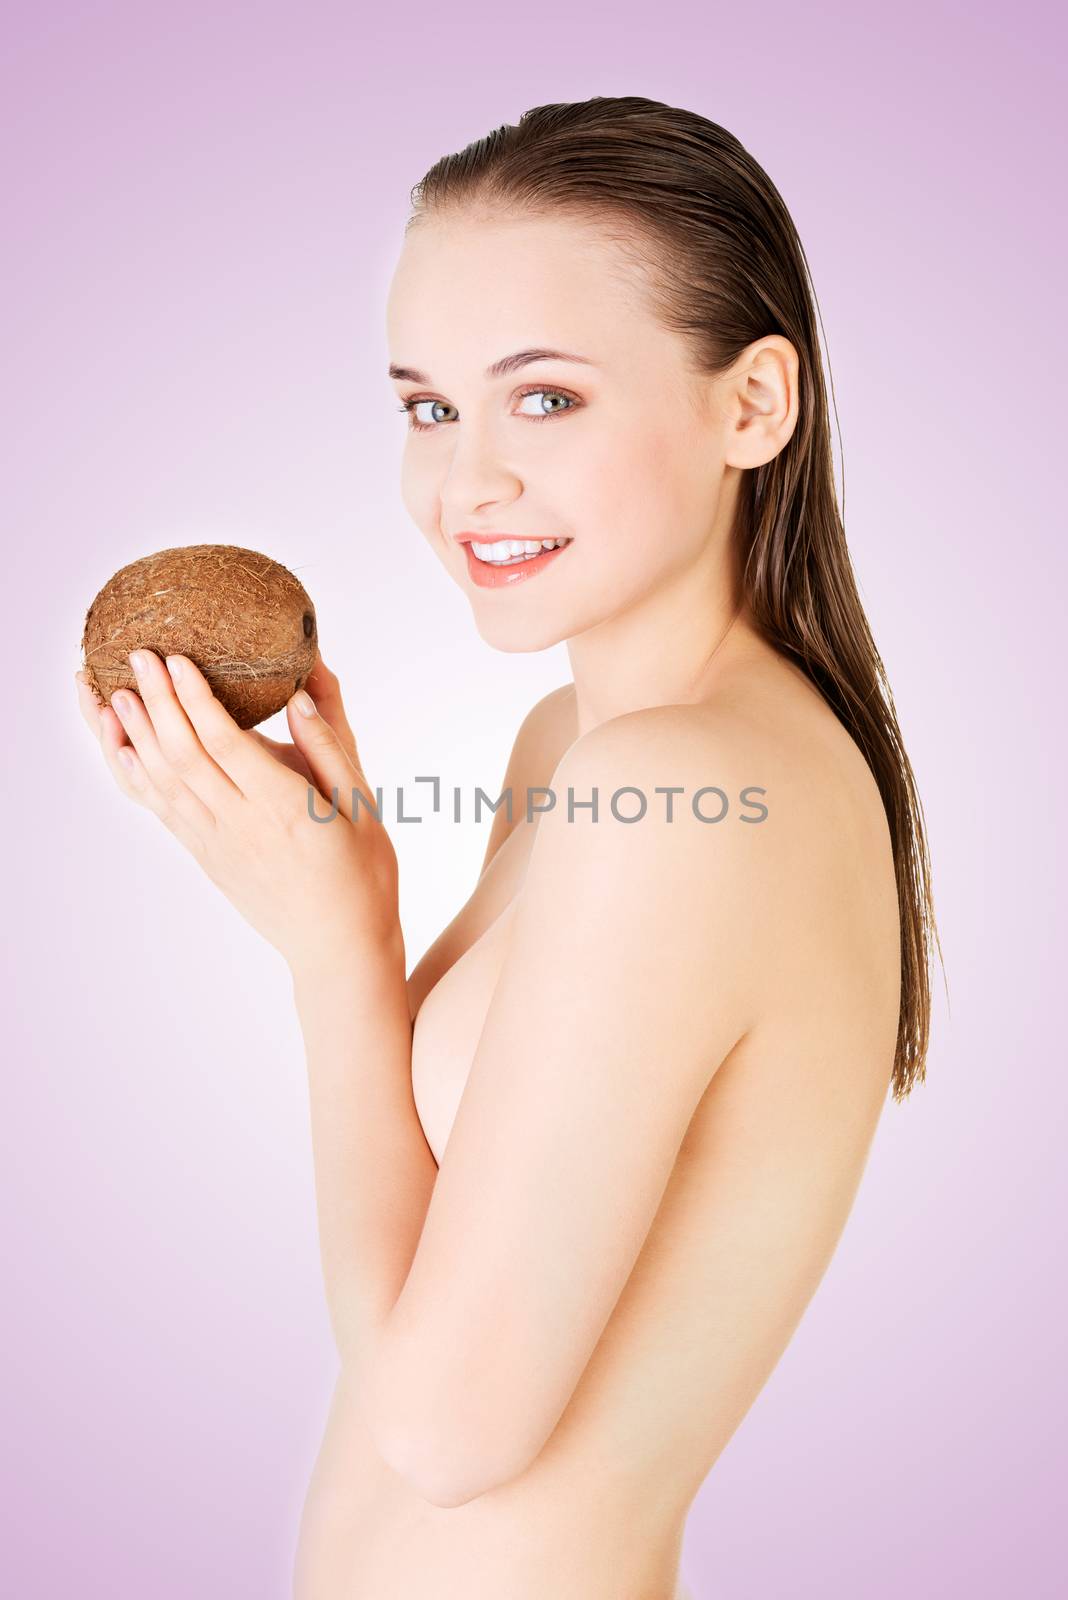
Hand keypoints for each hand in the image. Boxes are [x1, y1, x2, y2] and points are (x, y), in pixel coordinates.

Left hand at [74, 649, 400, 975]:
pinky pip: (160, 809)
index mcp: (284, 809)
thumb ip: (331, 745)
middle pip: (183, 755)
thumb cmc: (362, 875)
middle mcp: (240, 825)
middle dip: (156, 700)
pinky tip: (119, 746)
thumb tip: (301, 691)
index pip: (226, 743)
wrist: (339, 949)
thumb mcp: (363, 806)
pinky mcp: (204, 856)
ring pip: (161, 781)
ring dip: (133, 733)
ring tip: (109, 690)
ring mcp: (215, 844)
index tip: (176, 658)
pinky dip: (134, 774)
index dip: (195, 698)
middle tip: (138, 654)